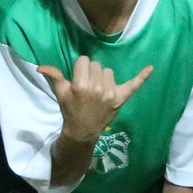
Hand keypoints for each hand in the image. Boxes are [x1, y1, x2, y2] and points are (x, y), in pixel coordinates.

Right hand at [38, 56, 153, 144]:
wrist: (82, 131)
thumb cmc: (70, 110)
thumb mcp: (60, 93)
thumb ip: (54, 76)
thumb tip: (41, 67)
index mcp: (81, 84)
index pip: (84, 61)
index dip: (80, 68)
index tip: (78, 78)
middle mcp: (97, 87)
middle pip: (96, 65)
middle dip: (91, 73)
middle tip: (87, 88)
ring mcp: (111, 93)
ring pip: (109, 71)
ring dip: (104, 78)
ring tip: (98, 91)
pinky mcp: (121, 98)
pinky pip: (134, 85)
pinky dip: (142, 76)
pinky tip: (151, 68)